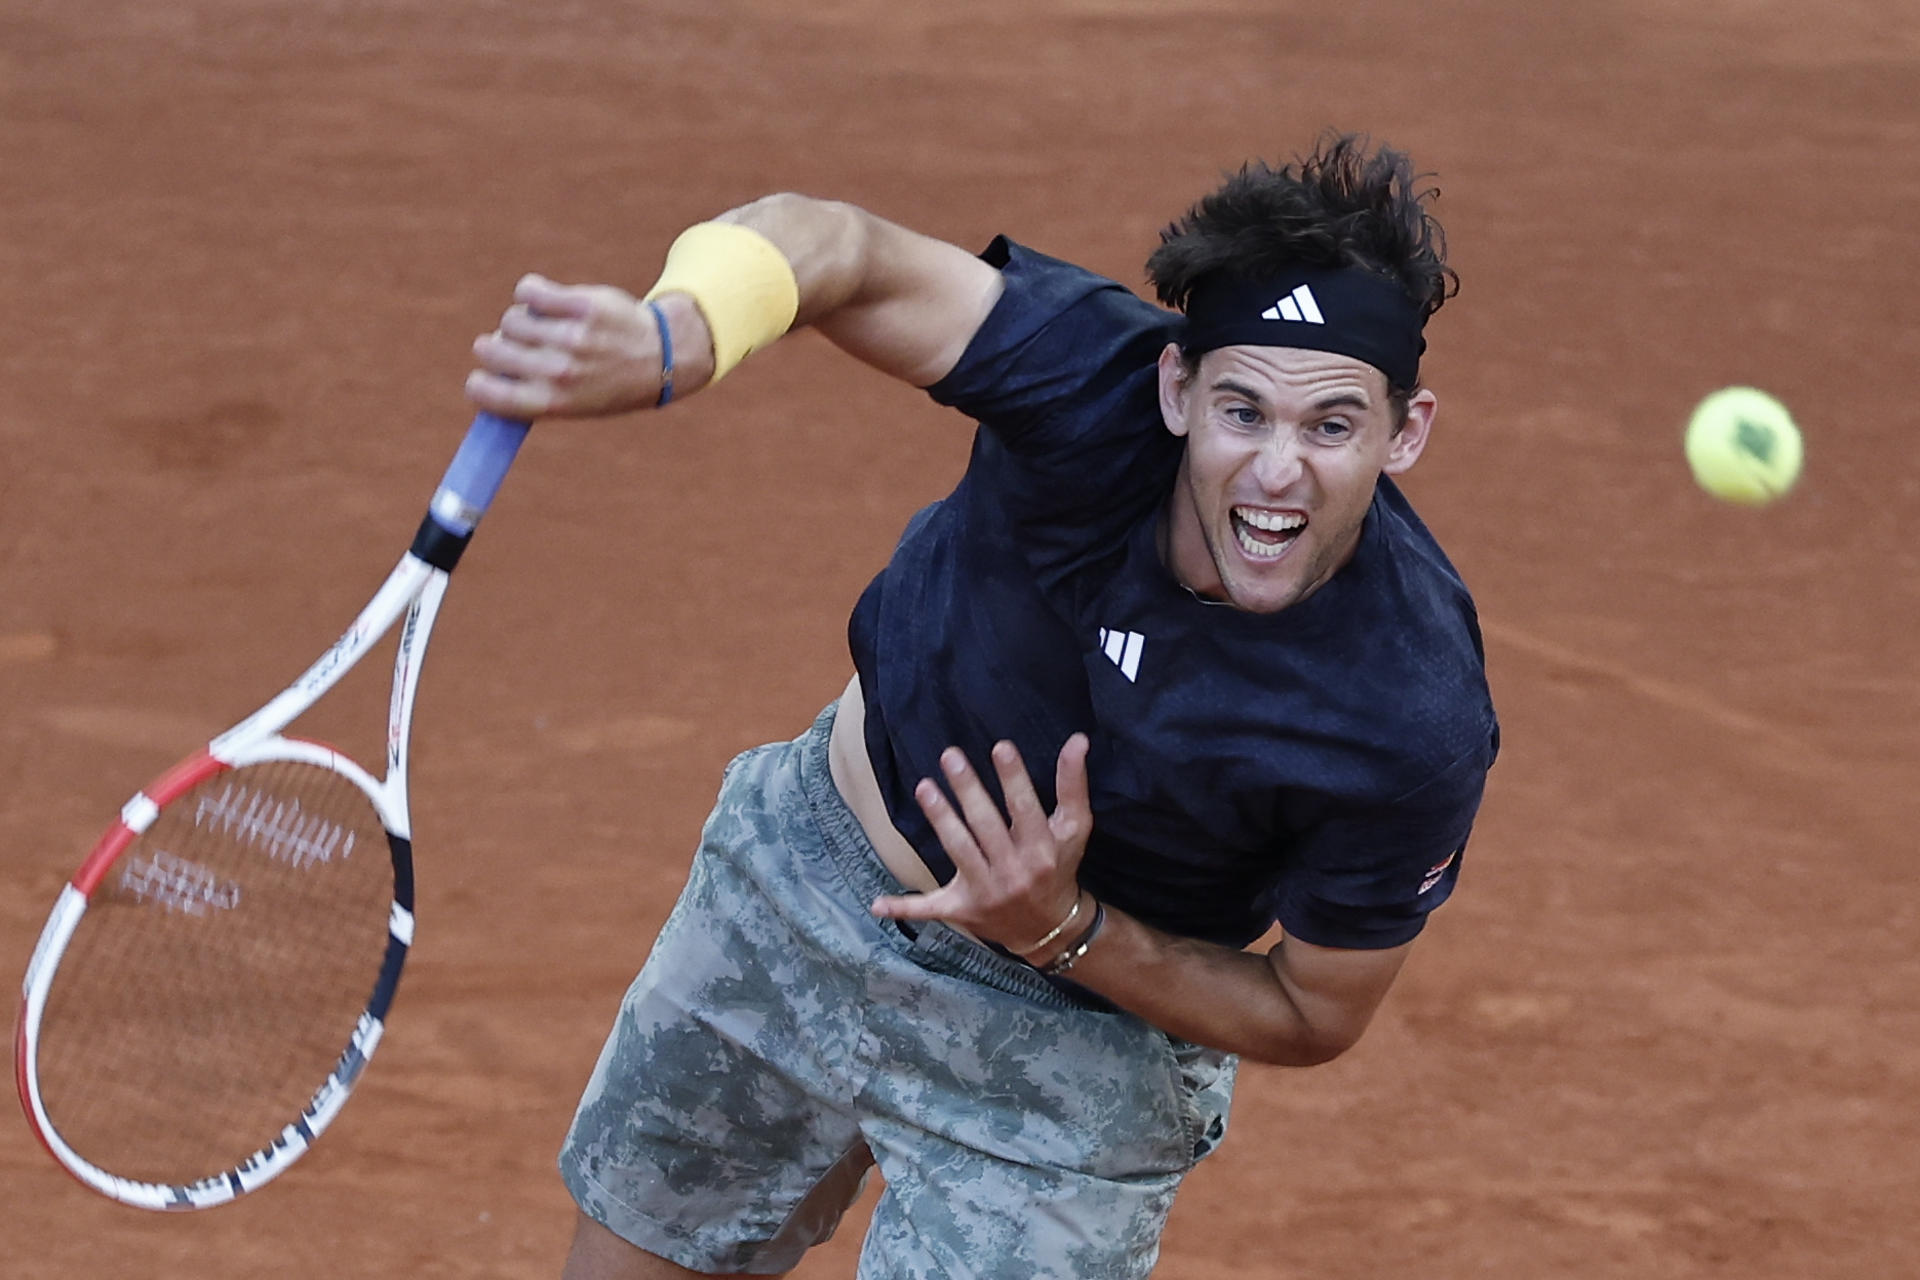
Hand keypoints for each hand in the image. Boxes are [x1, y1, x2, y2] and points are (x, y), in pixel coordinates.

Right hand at [465, 274, 681, 419]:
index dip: (478, 382)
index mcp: (552, 402)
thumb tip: (482, 380)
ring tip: (543, 327)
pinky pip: (529, 291)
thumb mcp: (571, 405)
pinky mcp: (582, 305)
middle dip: (496, 347)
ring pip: (512, 320)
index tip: (484, 377)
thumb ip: (528, 395)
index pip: (486, 392)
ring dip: (520, 321)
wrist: (659, 357)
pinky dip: (530, 293)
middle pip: (491, 348)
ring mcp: (572, 337)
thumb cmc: (606, 384)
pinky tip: (543, 301)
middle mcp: (560, 371)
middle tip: (517, 347)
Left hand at [871, 734, 1092, 953]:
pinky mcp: (962, 910)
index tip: (1000, 747)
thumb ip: (1073, 784)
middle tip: (950, 756)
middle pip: (986, 825)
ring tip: (925, 787)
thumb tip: (1078, 739)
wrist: (1050, 928)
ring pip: (959, 851)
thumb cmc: (1058, 867)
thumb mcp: (1074, 828)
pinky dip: (903, 908)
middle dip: (968, 790)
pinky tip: (876, 903)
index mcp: (1042, 849)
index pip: (1025, 808)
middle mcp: (1014, 871)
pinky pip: (930, 909)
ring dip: (940, 819)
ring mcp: (985, 892)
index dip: (1014, 779)